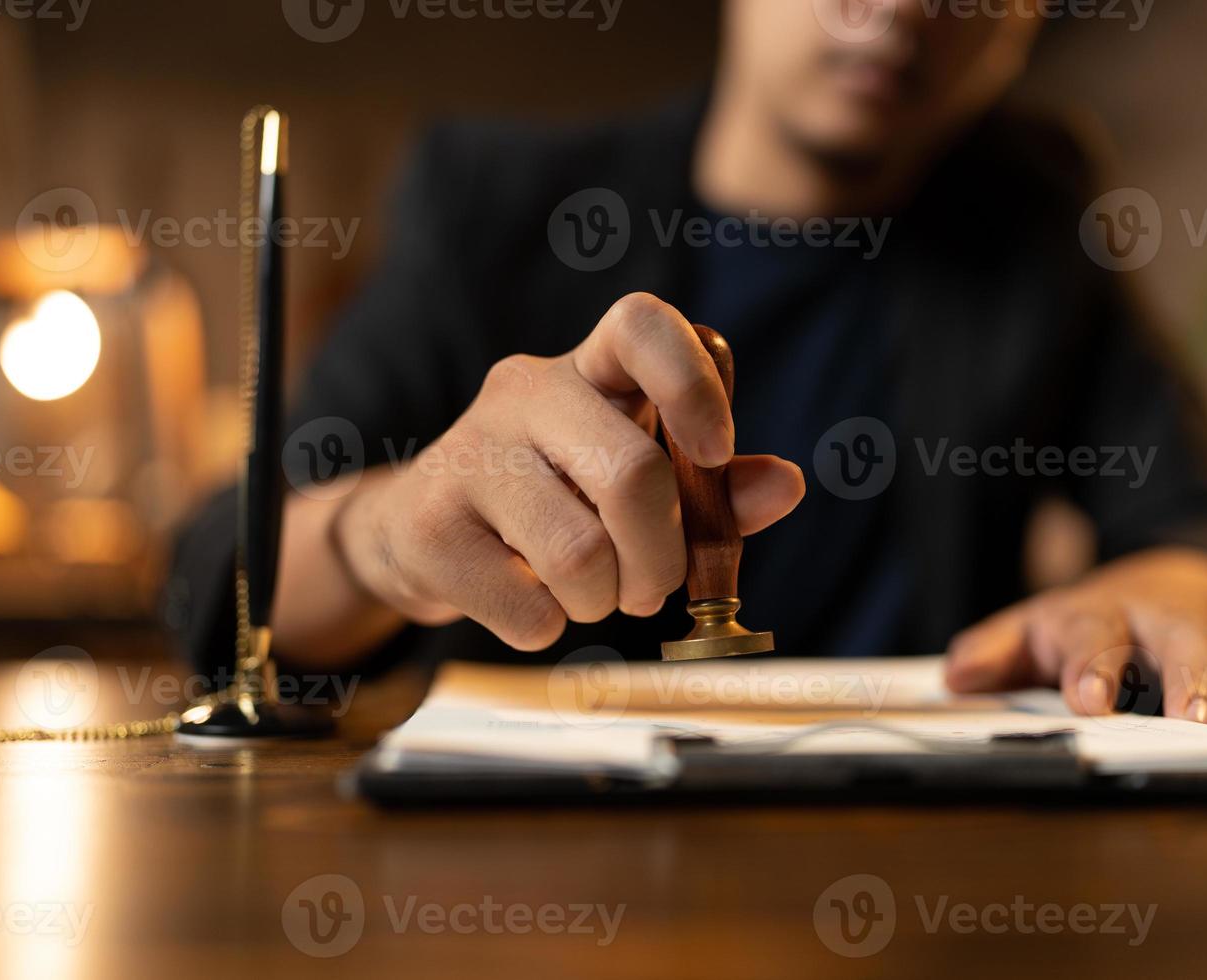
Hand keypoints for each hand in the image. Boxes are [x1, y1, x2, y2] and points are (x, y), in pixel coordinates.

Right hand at [331, 293, 804, 650]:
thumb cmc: (552, 500)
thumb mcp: (631, 479)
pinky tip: (534, 605)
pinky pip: (528, 609)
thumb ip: (712, 488)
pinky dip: (551, 627)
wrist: (420, 532)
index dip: (693, 385)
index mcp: (588, 369)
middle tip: (652, 584)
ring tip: (592, 593)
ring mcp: (468, 454)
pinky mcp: (428, 526)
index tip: (716, 453)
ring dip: (605, 600)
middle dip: (661, 556)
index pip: (641, 325)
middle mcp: (524, 392)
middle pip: (631, 473)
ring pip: (580, 554)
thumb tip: (786, 486)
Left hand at [944, 559, 1206, 737]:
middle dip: (1192, 679)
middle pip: (1185, 636)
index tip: (1091, 702)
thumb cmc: (1080, 628)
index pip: (1092, 633)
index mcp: (1096, 618)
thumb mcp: (1025, 636)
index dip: (1093, 665)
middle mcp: (1163, 620)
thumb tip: (958, 674)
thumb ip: (991, 654)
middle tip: (1195, 724)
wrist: (1143, 591)